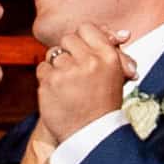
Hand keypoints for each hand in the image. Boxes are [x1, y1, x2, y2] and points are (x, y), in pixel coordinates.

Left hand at [33, 28, 130, 150]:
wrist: (91, 135)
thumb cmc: (104, 105)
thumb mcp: (116, 76)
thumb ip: (114, 52)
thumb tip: (122, 33)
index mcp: (108, 56)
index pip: (86, 28)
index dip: (81, 38)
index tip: (82, 51)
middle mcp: (89, 61)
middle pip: (67, 39)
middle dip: (68, 52)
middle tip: (74, 70)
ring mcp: (67, 71)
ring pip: (53, 54)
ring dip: (57, 67)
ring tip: (68, 86)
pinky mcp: (49, 82)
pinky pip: (42, 69)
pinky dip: (47, 79)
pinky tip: (58, 93)